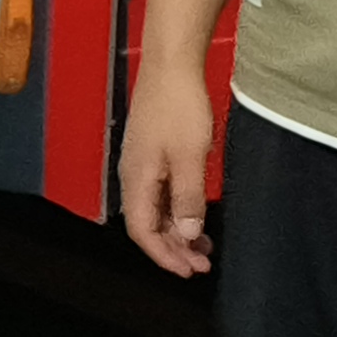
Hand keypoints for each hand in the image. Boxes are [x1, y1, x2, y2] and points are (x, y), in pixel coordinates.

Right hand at [120, 71, 217, 279]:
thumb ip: (188, 198)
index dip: (163, 255)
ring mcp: (141, 164)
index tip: (188, 271)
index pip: (141, 231)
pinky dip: (177, 210)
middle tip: (202, 264)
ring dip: (177, 231)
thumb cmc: (179, 107)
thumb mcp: (191, 157)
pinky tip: (195, 213)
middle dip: (173, 248)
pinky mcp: (152, 154)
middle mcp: (133, 175)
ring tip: (203, 245)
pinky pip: (160, 194)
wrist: (171, 66)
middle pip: (147, 224)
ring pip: (154, 210)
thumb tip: (186, 233)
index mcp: (137, 179)